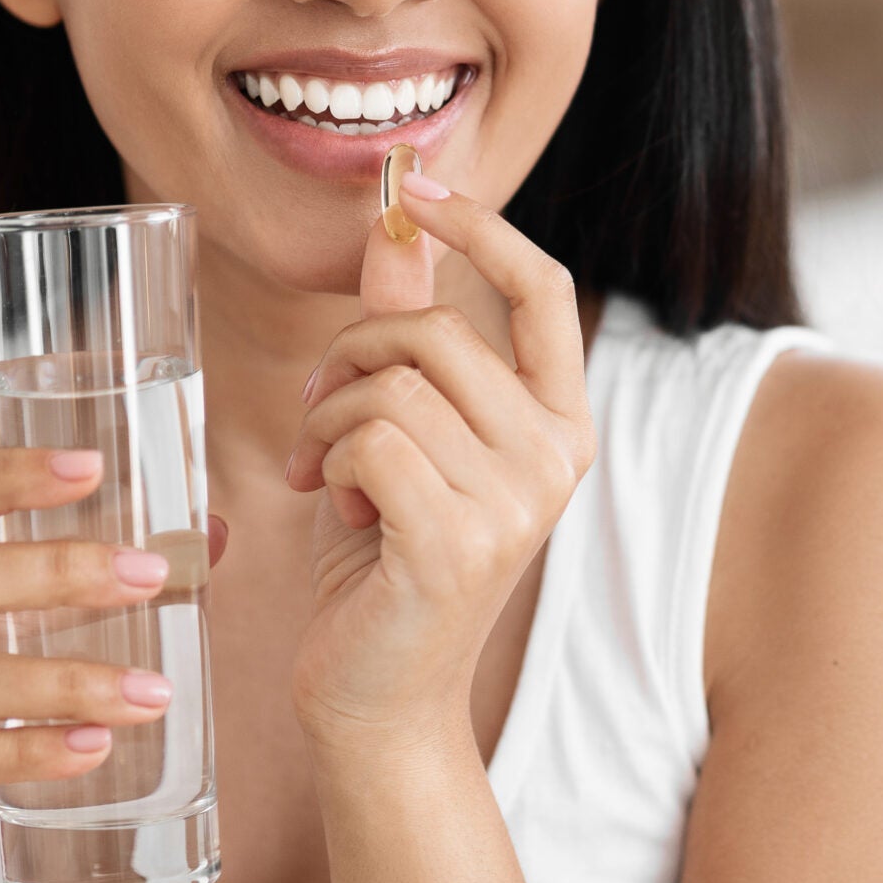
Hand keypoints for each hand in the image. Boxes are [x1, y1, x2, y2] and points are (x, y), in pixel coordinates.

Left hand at [284, 177, 596, 754]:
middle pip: (436, 330)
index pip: (541, 288)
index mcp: (561, 423)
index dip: (479, 224)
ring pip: (394, 384)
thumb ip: (408, 330)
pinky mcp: (458, 542)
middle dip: (352, 354)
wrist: (377, 699)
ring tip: (332, 472)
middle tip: (320, 411)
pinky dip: (333, 459)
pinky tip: (340, 505)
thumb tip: (394, 224)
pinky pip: (374, 439)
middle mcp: (557, 458)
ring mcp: (516, 504)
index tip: (416, 184)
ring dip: (330, 418)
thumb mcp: (401, 432)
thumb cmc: (386, 562)